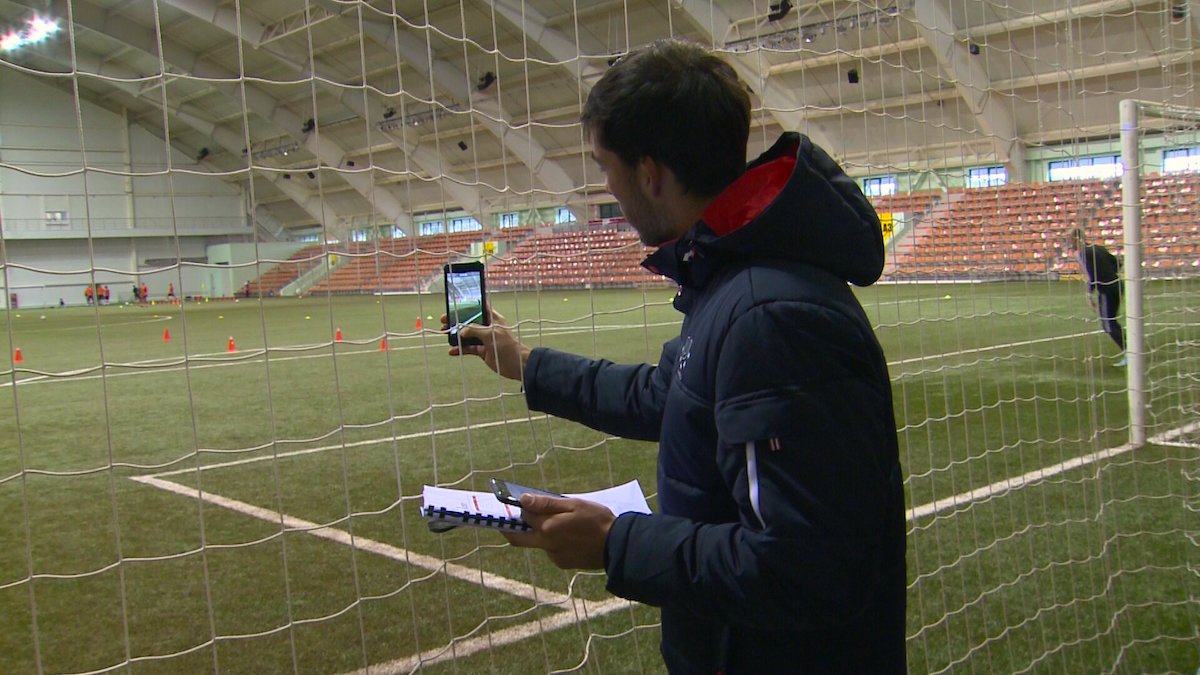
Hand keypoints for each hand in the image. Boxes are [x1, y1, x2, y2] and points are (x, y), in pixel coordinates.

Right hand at [442, 308, 530, 380]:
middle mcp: (488, 328)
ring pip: (467, 335)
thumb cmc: (507, 345)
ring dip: (456, 335)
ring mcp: (484, 340)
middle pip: (469, 322)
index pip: (478, 308)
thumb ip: (474, 330)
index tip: (454, 305)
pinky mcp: (482, 351)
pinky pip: (468, 348)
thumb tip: (461, 330)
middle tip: (444, 321)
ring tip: (444, 334)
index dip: (467, 306)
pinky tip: (452, 351)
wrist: (517, 364)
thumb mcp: (490, 333)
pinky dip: (460, 349)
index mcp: (493, 319)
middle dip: (457, 321)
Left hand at [501, 494, 615, 568]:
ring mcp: (553, 556)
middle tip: (511, 519)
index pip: (525, 515)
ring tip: (562, 523)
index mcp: (547, 527)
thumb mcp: (573, 505)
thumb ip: (546, 503)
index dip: (524, 507)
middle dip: (510, 528)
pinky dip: (554, 541)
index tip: (525, 501)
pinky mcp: (562, 563)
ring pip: (538, 542)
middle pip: (518, 539)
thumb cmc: (597, 520)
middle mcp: (546, 544)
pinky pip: (551, 550)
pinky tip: (571, 535)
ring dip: (541, 532)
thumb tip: (523, 499)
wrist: (616, 545)